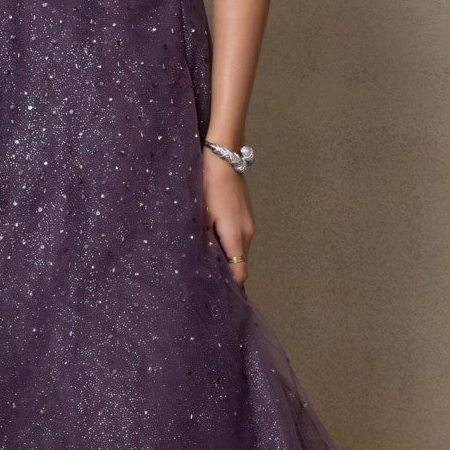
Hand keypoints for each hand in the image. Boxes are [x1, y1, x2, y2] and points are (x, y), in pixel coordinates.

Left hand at [201, 146, 253, 285]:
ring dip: (226, 254)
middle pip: (240, 261)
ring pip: (239, 248)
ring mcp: (248, 222)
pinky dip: (228, 241)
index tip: (216, 291)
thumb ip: (204, 241)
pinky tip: (212, 235)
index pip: (240, 272)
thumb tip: (205, 264)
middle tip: (205, 274)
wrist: (223, 158)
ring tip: (206, 254)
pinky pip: (239, 236)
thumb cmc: (208, 185)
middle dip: (226, 270)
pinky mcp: (246, 214)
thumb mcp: (201, 215)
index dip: (230, 285)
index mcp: (236, 236)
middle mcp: (247, 232)